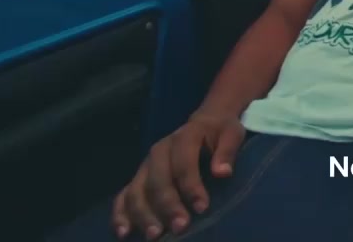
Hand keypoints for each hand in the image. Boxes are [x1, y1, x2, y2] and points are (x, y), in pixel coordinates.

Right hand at [111, 110, 243, 238]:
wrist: (205, 122)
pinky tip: (124, 233)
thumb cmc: (220, 132)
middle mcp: (159, 151)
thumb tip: (222, 172)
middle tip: (181, 227)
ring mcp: (145, 165)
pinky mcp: (138, 178)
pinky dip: (120, 214)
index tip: (202, 207)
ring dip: (143, 214)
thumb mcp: (232, 133)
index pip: (183, 163)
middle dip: (168, 205)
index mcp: (183, 137)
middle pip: (158, 180)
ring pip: (137, 190)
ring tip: (155, 235)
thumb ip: (227, 151)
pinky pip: (123, 196)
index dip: (191, 186)